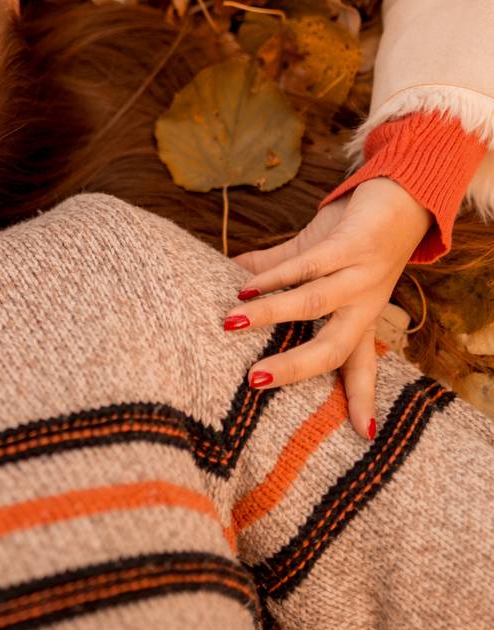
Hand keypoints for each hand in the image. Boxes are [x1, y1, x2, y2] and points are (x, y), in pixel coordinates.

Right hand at [228, 178, 429, 438]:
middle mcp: (366, 303)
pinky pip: (308, 266)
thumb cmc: (355, 233)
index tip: (362, 435)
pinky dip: (274, 276)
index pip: (360, 365)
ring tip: (230, 323)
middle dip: (295, 367)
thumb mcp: (315, 259)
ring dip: (270, 315)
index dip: (360, 400)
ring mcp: (360, 275)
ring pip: (314, 304)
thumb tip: (227, 273)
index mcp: (361, 316)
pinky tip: (247, 284)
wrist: (400, 194)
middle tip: (254, 381)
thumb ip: (274, 272)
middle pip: (335, 347)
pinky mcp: (352, 245)